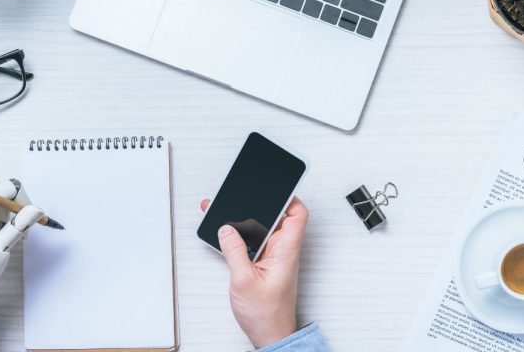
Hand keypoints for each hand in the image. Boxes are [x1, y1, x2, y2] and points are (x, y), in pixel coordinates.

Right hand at [200, 197, 308, 348]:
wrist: (270, 336)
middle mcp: (282, 251)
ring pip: (263, 230)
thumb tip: (227, 228)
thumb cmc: (266, 315)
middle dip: (259, 205)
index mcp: (286, 250)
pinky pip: (255, 243)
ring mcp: (274, 258)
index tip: (273, 187)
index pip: (298, 214)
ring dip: (246, 221)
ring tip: (225, 212)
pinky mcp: (264, 265)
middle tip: (240, 196)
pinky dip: (242, 236)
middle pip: (277, 217)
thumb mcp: (244, 280)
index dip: (288, 197)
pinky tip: (227, 235)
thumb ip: (235, 251)